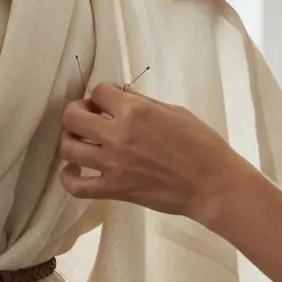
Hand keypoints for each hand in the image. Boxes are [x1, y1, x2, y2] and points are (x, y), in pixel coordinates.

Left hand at [59, 84, 250, 224]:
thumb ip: (142, 103)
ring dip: (70, 140)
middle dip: (77, 111)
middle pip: (72, 116)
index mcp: (135, 111)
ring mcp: (113, 164)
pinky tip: (74, 171)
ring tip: (81, 141)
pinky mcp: (114, 189)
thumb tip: (119, 96)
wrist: (213, 185)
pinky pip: (76, 187)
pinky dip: (68, 178)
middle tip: (89, 117)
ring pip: (68, 148)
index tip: (109, 102)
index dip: (102, 94)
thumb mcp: (174, 111)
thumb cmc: (202, 144)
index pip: (99, 91)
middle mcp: (118, 135)